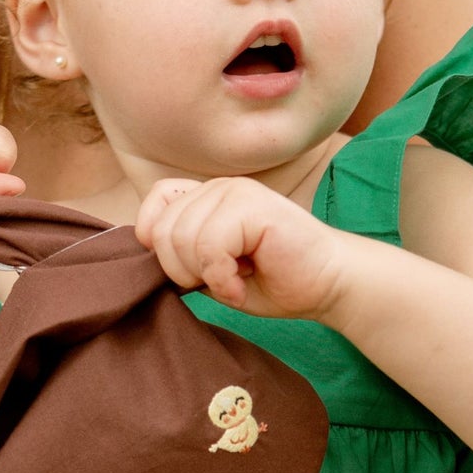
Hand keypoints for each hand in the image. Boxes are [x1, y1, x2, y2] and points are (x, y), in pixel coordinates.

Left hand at [135, 175, 349, 319]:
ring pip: (183, 238)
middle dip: (184, 271)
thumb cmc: (273, 280)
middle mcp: (219, 187)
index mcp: (208, 198)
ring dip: (206, 275)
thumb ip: (181, 253)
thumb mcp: (212, 270)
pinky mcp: (253, 206)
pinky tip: (243, 282)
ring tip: (236, 279)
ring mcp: (236, 191)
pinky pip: (210, 246)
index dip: (158, 241)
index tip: (191, 270)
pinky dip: (222, 277)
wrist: (327, 284)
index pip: (155, 203)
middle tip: (221, 280)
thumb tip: (145, 247)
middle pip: (164, 229)